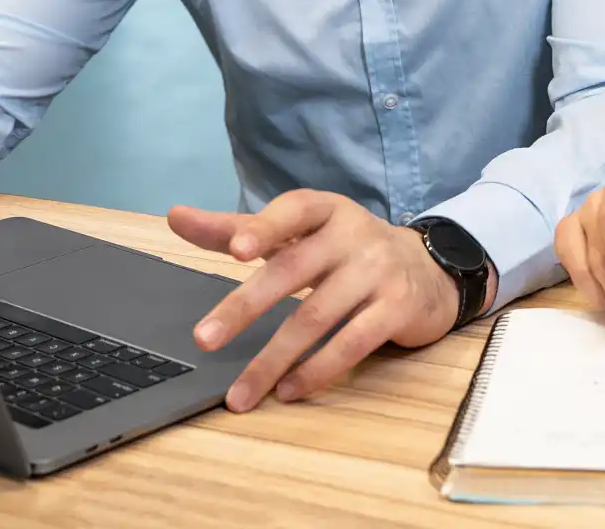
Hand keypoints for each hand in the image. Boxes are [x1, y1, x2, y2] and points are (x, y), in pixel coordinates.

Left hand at [169, 191, 481, 410]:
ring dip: (273, 358)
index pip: (293, 211)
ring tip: (240, 393)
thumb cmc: (347, 251)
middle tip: (204, 338)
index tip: (236, 251)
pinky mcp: (398, 308)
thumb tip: (176, 216)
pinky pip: (352, 343)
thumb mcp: (300, 234)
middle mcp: (354, 235)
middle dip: (245, 306)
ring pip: (317, 316)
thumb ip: (240, 229)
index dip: (265, 228)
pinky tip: (289, 390)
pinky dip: (317, 370)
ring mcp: (379, 271)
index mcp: (327, 211)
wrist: (428, 270)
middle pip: (293, 270)